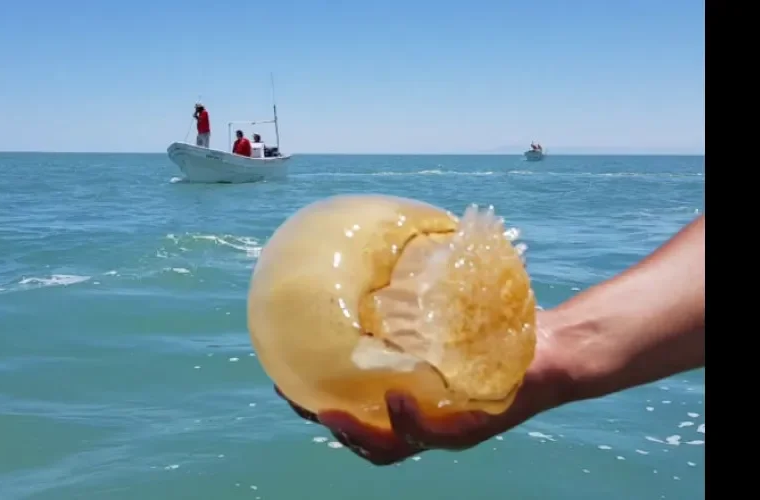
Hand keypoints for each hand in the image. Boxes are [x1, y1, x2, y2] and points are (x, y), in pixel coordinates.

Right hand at [275, 310, 574, 464]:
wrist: (554, 344)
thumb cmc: (500, 326)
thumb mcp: (451, 306)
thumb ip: (417, 293)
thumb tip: (380, 245)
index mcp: (413, 394)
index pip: (356, 407)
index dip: (316, 400)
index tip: (283, 379)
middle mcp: (426, 417)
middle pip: (365, 437)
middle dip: (328, 423)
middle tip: (296, 400)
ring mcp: (449, 426)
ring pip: (392, 446)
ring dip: (358, 434)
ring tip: (332, 414)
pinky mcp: (477, 424)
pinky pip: (438, 432)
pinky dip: (412, 421)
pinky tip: (397, 399)